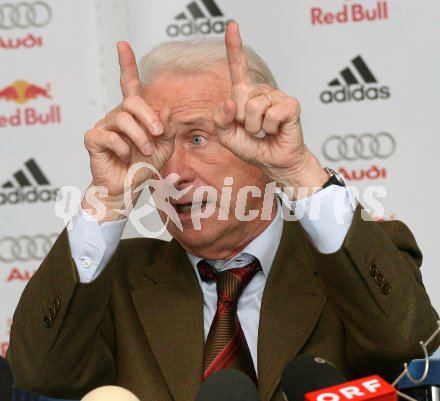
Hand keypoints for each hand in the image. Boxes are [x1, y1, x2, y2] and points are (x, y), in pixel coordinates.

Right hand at [82, 42, 175, 219]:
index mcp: (134, 115)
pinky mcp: (93, 139)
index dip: (126, 64)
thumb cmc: (143, 166)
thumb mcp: (164, 149)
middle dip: (149, 116)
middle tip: (159, 133)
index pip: (130, 85)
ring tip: (146, 152)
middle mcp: (118, 116)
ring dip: (140, 137)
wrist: (127, 188)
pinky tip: (126, 156)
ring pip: (122, 118)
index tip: (122, 44)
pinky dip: (123, 147)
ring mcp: (104, 126)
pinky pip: (109, 135)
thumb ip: (168, 130)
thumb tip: (167, 110)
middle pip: (132, 101)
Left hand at [214, 22, 326, 195]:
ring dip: (255, 128)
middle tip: (252, 129)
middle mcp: (260, 91)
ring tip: (264, 132)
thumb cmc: (252, 147)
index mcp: (244, 95)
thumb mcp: (227, 136)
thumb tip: (229, 101)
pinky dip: (269, 129)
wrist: (273, 162)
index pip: (238, 68)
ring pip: (254, 107)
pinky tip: (275, 131)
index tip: (232, 25)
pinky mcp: (290, 104)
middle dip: (240, 119)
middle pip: (240, 94)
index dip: (234, 47)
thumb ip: (220, 119)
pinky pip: (271, 114)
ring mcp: (276, 96)